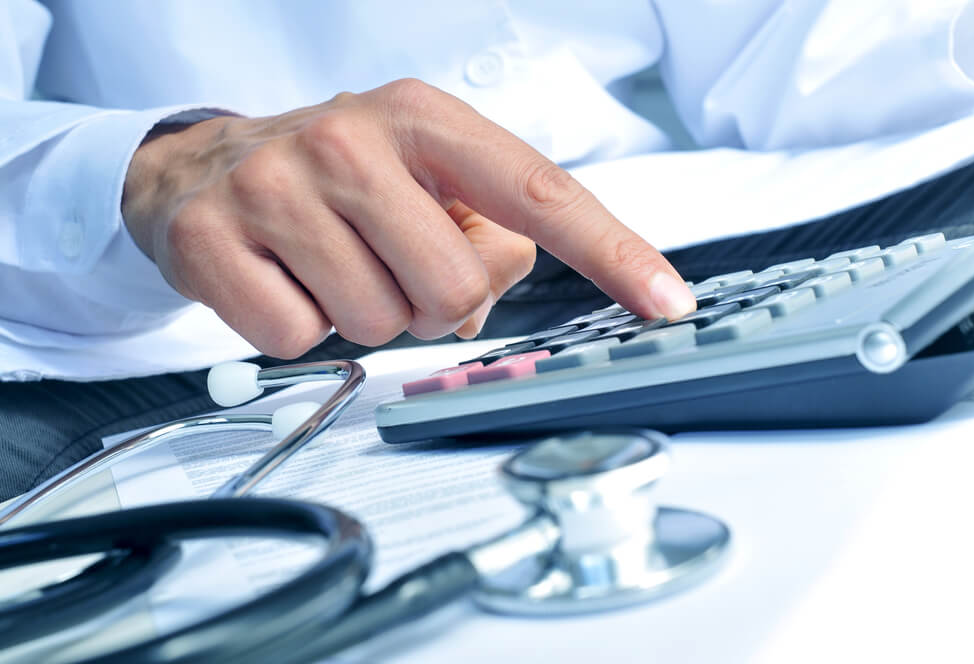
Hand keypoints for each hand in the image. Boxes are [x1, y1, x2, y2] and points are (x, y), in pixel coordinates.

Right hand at [122, 79, 694, 357]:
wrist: (200, 168)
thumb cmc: (335, 179)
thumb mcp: (420, 177)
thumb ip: (484, 231)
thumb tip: (491, 287)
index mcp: (423, 119)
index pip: (537, 192)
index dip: (611, 251)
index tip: (666, 302)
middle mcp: (351, 141)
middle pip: (455, 289)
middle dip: (434, 305)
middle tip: (391, 268)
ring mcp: (276, 187)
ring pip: (378, 323)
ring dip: (368, 316)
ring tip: (333, 266)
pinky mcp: (215, 241)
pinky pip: (301, 340)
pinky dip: (302, 330)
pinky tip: (283, 281)